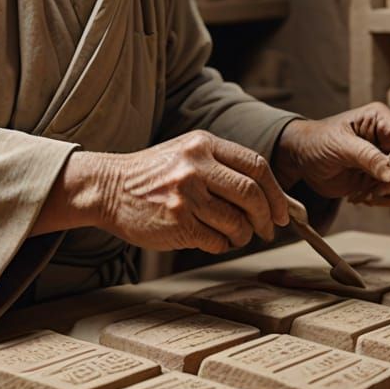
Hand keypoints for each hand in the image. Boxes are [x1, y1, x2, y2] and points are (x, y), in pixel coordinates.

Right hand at [91, 132, 289, 254]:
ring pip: (237, 221)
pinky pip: (216, 240)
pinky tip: (213, 240)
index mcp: (203, 144)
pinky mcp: (177, 222)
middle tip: (269, 229)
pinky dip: (223, 245)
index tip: (282, 209)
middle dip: (267, 216)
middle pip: (251, 193)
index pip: (256, 165)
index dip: (276, 191)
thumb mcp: (187, 154)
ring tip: (237, 235)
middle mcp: (196, 166)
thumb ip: (223, 168)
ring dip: (244, 235)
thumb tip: (269, 196)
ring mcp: (186, 194)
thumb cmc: (152, 175)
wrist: (107, 187)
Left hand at [272, 103, 389, 206]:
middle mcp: (388, 136)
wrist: (302, 159)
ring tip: (365, 196)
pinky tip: (363, 198)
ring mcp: (386, 157)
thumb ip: (366, 156)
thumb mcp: (339, 145)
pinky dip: (383, 200)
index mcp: (380, 119)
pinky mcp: (381, 175)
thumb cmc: (317, 141)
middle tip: (376, 191)